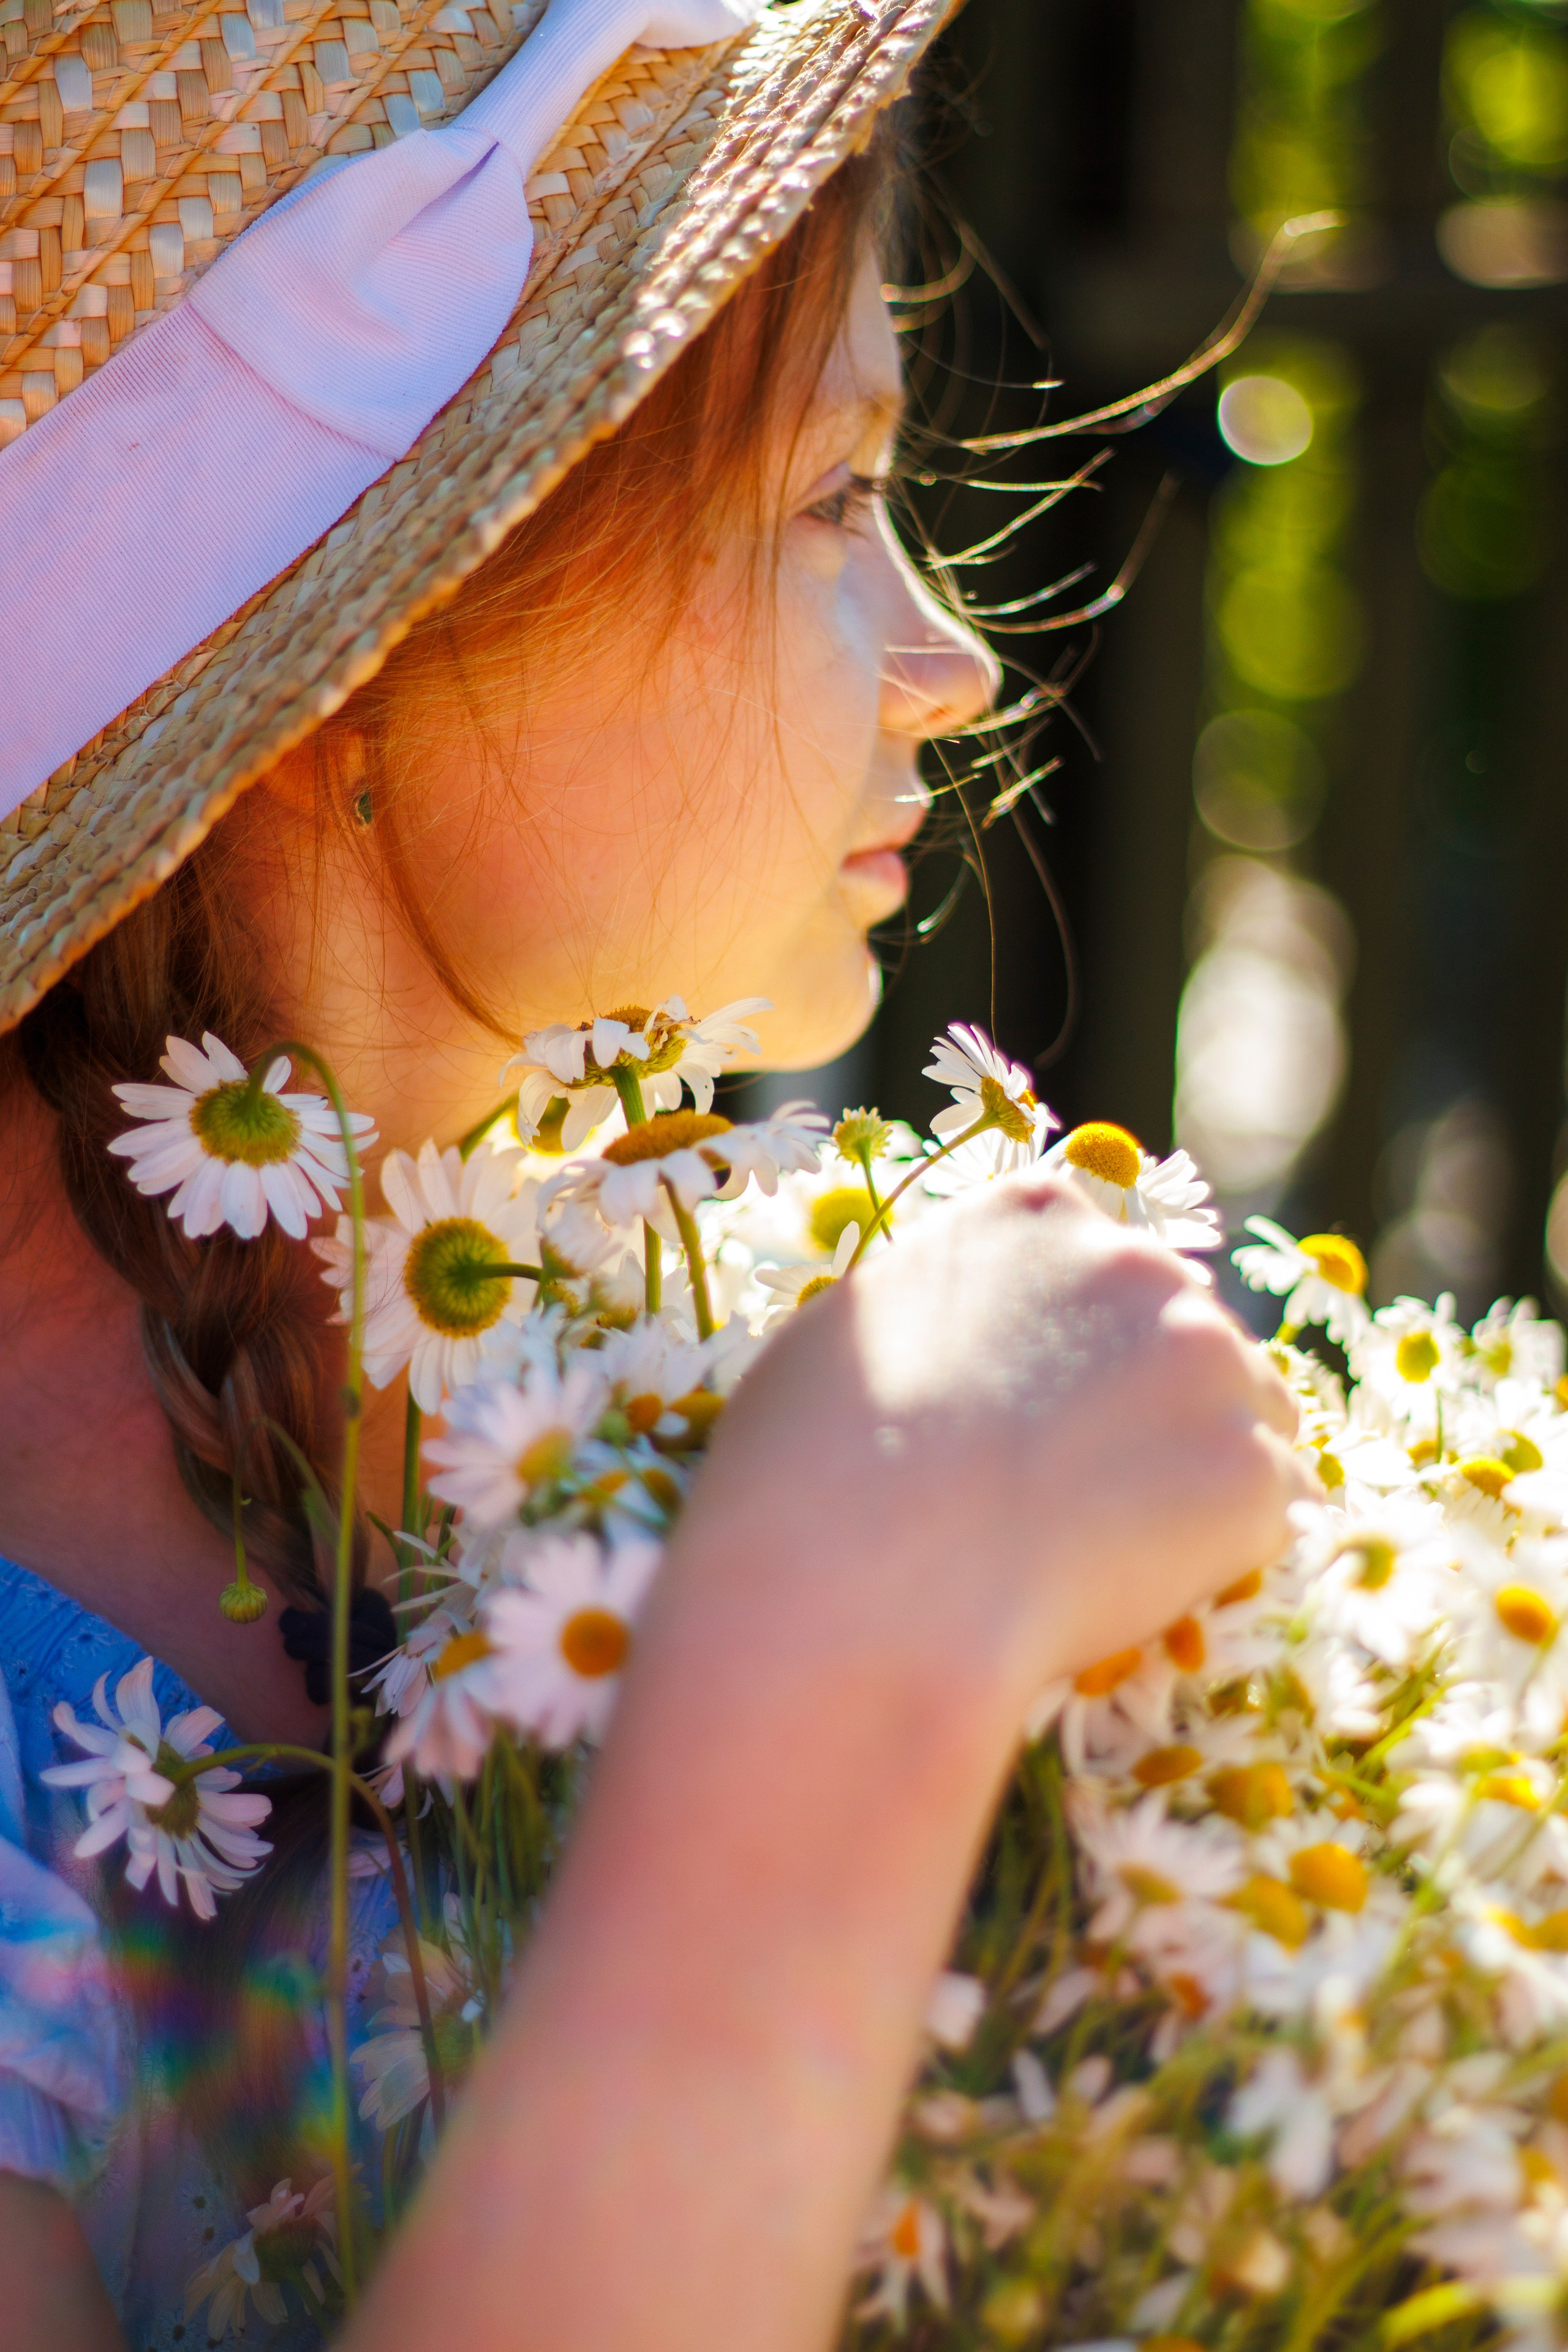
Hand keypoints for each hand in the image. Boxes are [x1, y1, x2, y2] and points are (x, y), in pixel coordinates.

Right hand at [694, 1170, 1309, 1710]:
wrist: (870, 1579)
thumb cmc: (816, 1463)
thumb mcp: (852, 1330)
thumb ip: (939, 1306)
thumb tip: (963, 1340)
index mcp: (1035, 1215)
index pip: (1096, 1259)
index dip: (1075, 1340)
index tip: (1043, 1403)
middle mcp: (1138, 1265)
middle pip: (1179, 1328)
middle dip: (1146, 1400)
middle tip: (1081, 1487)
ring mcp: (1207, 1364)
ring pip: (1247, 1410)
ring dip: (1199, 1465)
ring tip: (1113, 1543)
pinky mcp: (1252, 1473)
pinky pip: (1273, 1503)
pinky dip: (1225, 1546)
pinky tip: (1144, 1584)